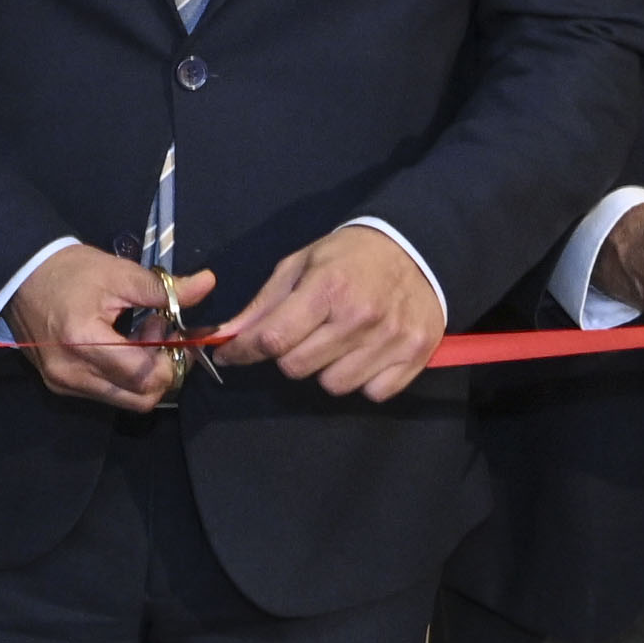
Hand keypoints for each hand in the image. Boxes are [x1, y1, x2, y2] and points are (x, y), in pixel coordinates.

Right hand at [4, 242, 206, 417]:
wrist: (19, 276)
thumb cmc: (68, 271)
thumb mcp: (118, 273)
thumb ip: (164, 289)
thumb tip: (207, 285)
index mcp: (84, 342)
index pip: (146, 376)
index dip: (172, 358)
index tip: (172, 328)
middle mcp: (72, 373)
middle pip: (140, 398)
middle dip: (162, 370)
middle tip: (158, 331)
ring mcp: (63, 384)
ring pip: (126, 401)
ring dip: (143, 375)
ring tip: (138, 337)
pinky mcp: (60, 386)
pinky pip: (106, 394)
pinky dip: (123, 376)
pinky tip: (120, 346)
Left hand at [208, 226, 449, 403]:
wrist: (416, 249)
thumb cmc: (350, 257)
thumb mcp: (300, 265)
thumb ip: (264, 304)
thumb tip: (227, 337)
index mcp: (328, 287)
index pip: (274, 339)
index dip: (243, 351)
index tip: (230, 354)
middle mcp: (360, 316)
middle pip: (297, 367)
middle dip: (288, 355)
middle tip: (301, 336)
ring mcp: (391, 339)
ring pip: (334, 386)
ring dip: (326, 369)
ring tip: (337, 342)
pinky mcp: (414, 356)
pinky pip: (372, 393)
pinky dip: (364, 380)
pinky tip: (365, 353)